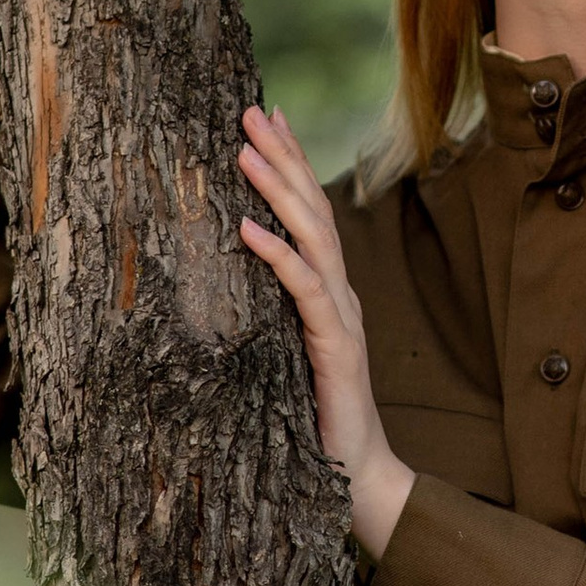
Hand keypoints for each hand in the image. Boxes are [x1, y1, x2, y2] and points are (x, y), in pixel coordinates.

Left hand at [237, 101, 415, 559]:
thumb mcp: (285, 355)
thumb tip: (228, 274)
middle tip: (252, 109)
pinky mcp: (335, 348)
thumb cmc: (316, 420)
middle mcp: (338, 294)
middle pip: (313, 209)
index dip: (291, 162)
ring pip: (313, 237)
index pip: (308, 212)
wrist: (357, 477)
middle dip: (283, 156)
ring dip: (277, 190)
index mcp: (325, 292)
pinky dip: (276, 256)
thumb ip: (271, 314)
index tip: (268, 116)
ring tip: (244, 150)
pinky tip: (247, 229)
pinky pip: (303, 291)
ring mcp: (340, 318)